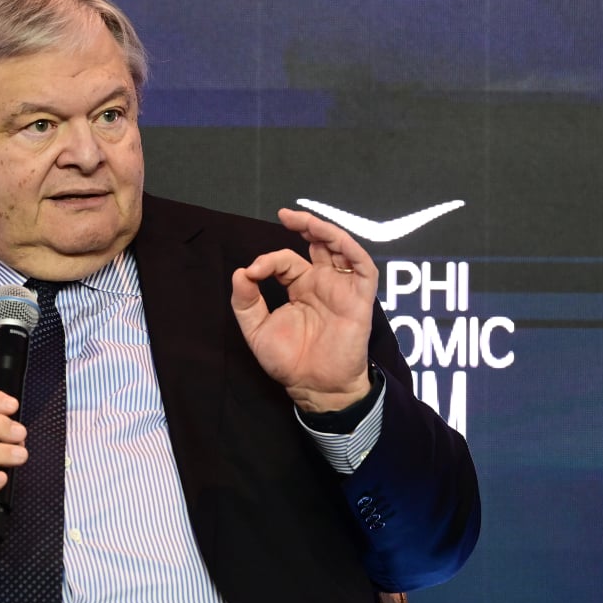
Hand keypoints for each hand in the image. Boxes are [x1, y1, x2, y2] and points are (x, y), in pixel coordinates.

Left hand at [230, 208, 376, 412]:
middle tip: (286, 215)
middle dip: (305, 225)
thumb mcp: (256, 330)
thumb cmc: (288, 362)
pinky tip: (335, 242)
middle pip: (319, 244)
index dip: (268, 261)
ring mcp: (342, 290)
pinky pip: (363, 269)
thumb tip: (240, 272)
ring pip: (342, 250)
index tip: (252, 272)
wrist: (314, 388)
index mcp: (300, 288)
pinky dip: (352, 251)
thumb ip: (245, 302)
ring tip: (307, 221)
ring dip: (327, 231)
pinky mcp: (359, 301)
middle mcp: (323, 284)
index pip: (286, 261)